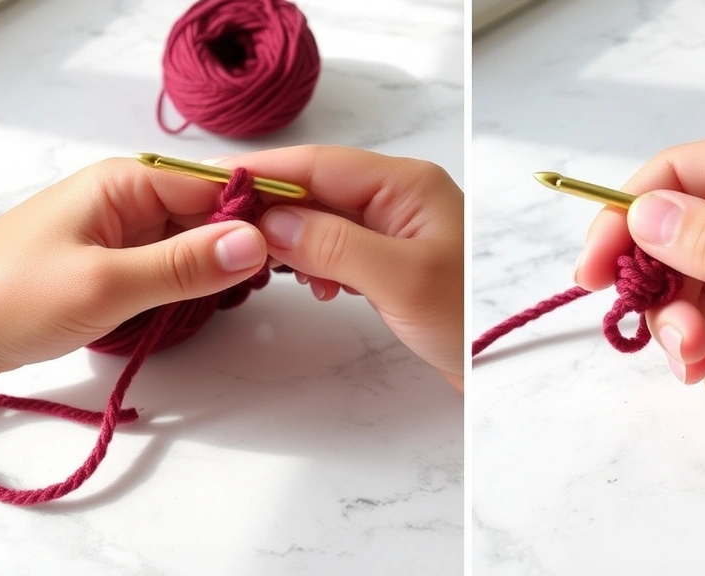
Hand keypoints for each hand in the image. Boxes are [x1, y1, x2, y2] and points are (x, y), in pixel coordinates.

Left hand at [0, 158, 268, 388]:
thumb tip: (258, 242)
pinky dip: (198, 283)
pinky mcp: (118, 265)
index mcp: (128, 182)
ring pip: (198, 242)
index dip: (261, 212)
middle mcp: (131, 198)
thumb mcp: (106, 283)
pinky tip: (218, 301)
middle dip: (247, 243)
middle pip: (212, 213)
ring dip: (224, 267)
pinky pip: (174, 265)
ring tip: (255, 293)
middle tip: (287, 279)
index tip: (301, 246)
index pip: (217, 185)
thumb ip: (185, 264)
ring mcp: (125, 233)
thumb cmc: (10, 297)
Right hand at [214, 146, 464, 391]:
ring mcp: (394, 228)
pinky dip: (316, 262)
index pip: (319, 163)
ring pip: (323, 219)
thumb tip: (269, 221)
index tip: (208, 180)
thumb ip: (333, 244)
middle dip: (273, 208)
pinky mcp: (390, 259)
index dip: (263, 170)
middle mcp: (398, 196)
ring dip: (294, 240)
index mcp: (406, 184)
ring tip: (274, 269)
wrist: (496, 369)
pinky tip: (317, 287)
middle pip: (317, 188)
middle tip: (222, 232)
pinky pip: (338, 247)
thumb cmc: (462, 317)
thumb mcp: (400, 279)